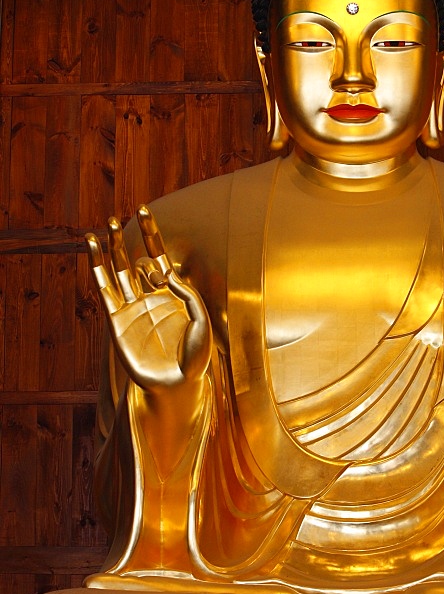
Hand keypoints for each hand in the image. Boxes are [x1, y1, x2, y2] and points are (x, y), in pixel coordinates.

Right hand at [86, 206, 211, 391]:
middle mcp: (150, 296)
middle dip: (128, 238)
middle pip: (135, 259)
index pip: (159, 255)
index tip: (143, 209)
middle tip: (117, 218)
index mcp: (173, 293)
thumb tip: (162, 270)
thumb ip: (186, 292)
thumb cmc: (195, 355)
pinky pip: (103, 288)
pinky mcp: (116, 319)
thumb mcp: (201, 318)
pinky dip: (96, 266)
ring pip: (117, 270)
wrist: (177, 384)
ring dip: (111, 247)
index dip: (151, 232)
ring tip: (106, 225)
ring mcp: (132, 307)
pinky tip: (91, 247)